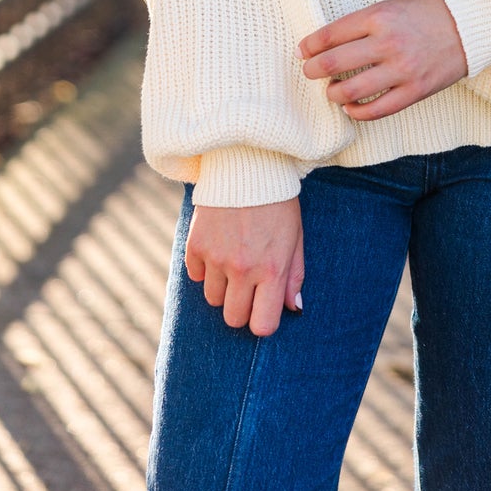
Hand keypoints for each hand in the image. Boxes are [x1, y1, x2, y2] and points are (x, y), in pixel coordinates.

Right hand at [184, 198, 304, 336]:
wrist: (248, 164)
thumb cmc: (278, 203)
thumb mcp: (295, 237)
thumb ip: (294, 275)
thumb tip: (294, 308)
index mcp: (272, 270)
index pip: (262, 325)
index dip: (262, 321)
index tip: (263, 307)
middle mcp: (243, 268)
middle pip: (233, 318)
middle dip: (241, 307)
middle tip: (247, 285)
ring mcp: (216, 257)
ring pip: (212, 299)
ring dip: (222, 287)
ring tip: (232, 261)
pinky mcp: (196, 244)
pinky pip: (195, 275)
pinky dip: (204, 267)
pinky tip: (217, 247)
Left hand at [297, 0, 468, 120]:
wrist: (467, 24)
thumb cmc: (423, 13)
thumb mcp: (389, 7)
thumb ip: (360, 25)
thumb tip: (325, 45)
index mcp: (378, 16)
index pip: (330, 34)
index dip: (310, 45)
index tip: (303, 51)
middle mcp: (387, 42)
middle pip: (333, 63)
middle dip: (313, 70)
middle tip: (309, 72)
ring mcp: (402, 69)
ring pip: (350, 91)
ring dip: (332, 93)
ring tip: (331, 90)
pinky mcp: (415, 91)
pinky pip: (377, 110)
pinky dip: (356, 112)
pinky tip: (350, 107)